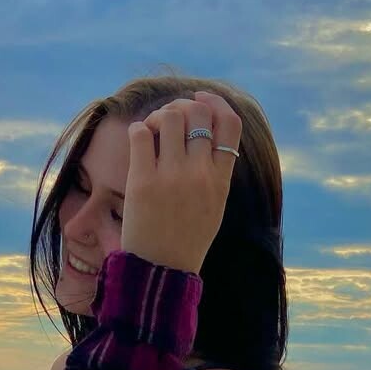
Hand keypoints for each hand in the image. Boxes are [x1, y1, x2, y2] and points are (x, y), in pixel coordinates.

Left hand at [120, 90, 241, 275]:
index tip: (201, 99)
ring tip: (154, 131)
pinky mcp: (143, 181)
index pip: (230, 124)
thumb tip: (209, 133)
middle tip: (171, 120)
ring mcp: (171, 177)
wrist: (162, 270)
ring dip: (160, 116)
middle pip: (199, 112)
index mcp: (221, 180)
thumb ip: (216, 172)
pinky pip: (141, 133)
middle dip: (183, 107)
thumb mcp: (214, 206)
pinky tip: (139, 142)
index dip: (216, 103)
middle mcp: (200, 174)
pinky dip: (139, 130)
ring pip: (170, 116)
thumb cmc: (186, 239)